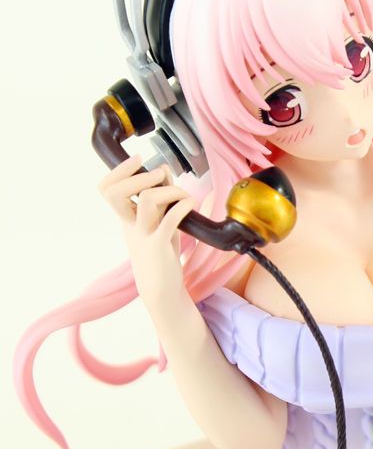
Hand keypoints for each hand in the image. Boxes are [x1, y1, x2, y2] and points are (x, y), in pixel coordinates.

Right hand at [98, 154, 195, 313]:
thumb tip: (164, 170)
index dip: (119, 170)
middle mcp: (130, 224)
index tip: (139, 159)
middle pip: (116, 192)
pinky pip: (169, 220)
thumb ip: (159, 197)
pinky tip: (190, 205)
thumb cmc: (160, 252)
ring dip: (169, 189)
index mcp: (125, 217)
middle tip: (161, 174)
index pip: (106, 189)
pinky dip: (183, 206)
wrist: (161, 289)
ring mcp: (143, 235)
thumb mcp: (156, 221)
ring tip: (183, 195)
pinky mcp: (160, 246)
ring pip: (145, 200)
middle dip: (140, 175)